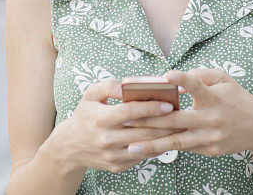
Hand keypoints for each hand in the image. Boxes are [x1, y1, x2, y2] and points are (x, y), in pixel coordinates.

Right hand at [51, 79, 186, 173]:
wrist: (69, 146)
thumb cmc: (85, 115)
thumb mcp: (90, 95)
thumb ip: (109, 86)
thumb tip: (128, 85)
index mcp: (101, 119)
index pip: (131, 112)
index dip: (151, 108)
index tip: (169, 104)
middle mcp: (107, 139)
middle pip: (143, 131)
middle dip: (166, 124)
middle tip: (183, 116)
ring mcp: (112, 155)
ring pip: (145, 147)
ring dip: (165, 138)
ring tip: (180, 127)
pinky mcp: (117, 166)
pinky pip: (141, 157)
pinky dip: (155, 148)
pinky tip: (165, 139)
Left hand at [121, 68, 252, 157]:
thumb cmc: (237, 99)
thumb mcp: (224, 80)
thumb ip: (200, 75)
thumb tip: (175, 79)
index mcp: (214, 98)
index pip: (198, 86)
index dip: (183, 81)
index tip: (168, 75)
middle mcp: (211, 119)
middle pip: (176, 119)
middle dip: (149, 120)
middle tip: (126, 119)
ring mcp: (209, 137)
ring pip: (176, 141)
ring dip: (151, 144)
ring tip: (130, 146)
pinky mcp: (208, 150)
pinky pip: (183, 148)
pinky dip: (165, 148)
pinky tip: (147, 150)